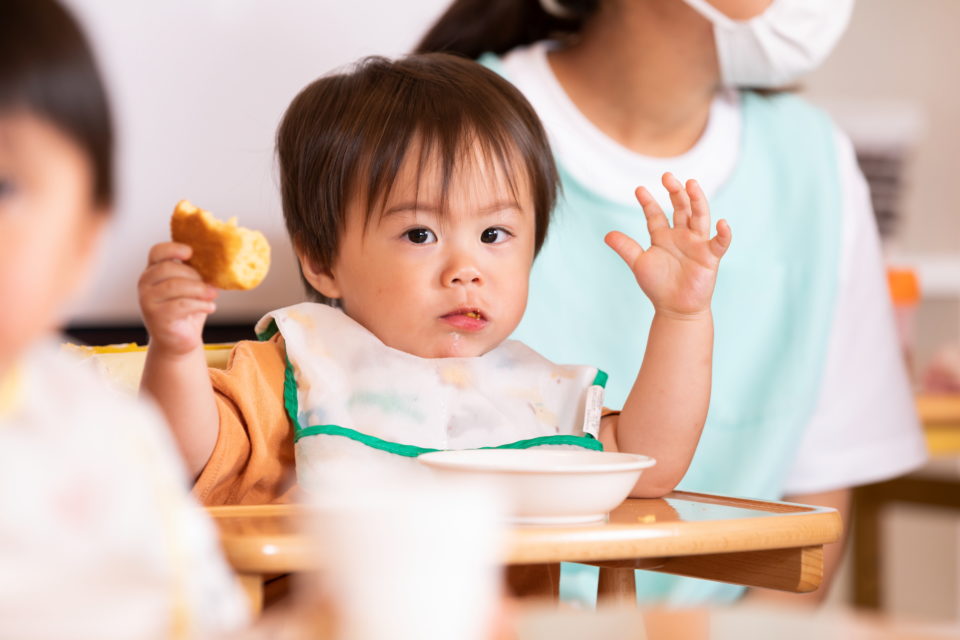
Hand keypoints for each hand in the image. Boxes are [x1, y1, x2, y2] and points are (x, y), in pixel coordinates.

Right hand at [138, 242, 216, 355]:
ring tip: (213, 295)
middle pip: (168, 268)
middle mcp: (145, 284)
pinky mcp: (155, 317)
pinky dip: (200, 305)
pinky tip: (210, 308)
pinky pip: (181, 305)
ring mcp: (147, 301)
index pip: (157, 252)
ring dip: (199, 290)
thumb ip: (194, 273)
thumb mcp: (191, 287)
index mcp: (153, 271)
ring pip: (174, 286)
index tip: (190, 253)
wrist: (179, 340)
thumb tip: (216, 262)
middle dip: (194, 275)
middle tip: (210, 286)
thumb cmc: (187, 310)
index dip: (173, 249)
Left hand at [605, 172, 730, 316]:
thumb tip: (607, 234)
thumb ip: (626, 248)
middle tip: (667, 176)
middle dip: (675, 192)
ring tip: (691, 184)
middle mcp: (681, 235)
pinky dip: (723, 234)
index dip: (647, 202)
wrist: (675, 309)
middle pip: (680, 208)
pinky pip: (719, 243)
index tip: (638, 189)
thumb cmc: (658, 286)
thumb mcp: (639, 264)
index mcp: (663, 236)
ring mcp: (697, 244)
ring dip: (697, 200)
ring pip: (699, 216)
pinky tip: (722, 223)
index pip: (655, 214)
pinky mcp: (710, 256)